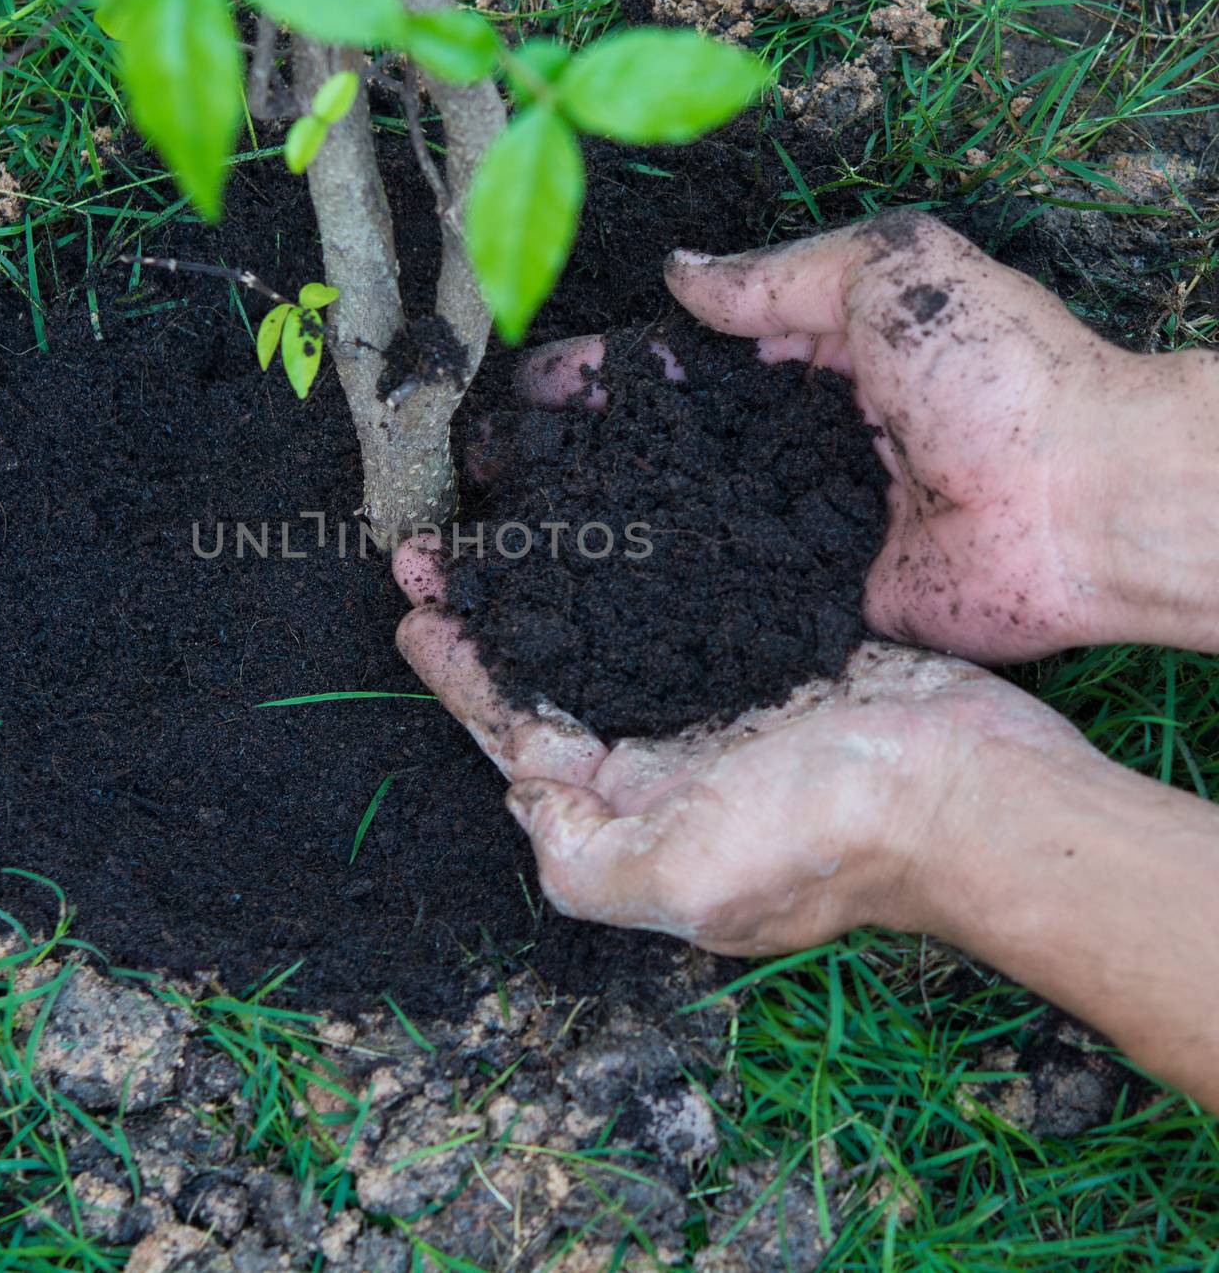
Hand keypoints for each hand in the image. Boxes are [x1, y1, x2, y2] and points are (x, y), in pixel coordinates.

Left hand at [393, 546, 1098, 954]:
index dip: (461, 673)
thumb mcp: (685, 880)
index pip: (520, 734)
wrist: (977, 791)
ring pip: (611, 625)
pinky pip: (684, 595)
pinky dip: (639, 558)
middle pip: (556, 673)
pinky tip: (615, 511)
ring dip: (556, 575)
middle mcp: (667, 756)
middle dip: (492, 611)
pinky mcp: (772, 646)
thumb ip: (581, 855)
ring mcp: (720, 699)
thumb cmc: (833, 837)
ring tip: (508, 512)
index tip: (413, 607)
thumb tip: (519, 793)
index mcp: (634, 810)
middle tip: (439, 542)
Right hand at [523, 211, 1218, 661]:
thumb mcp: (887, 273)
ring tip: (515, 533)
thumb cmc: (994, 372)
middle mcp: (792, 442)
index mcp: (810, 355)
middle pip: (665, 444)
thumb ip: (775, 276)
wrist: (1081, 503)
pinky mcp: (814, 598)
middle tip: (495, 468)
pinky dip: (659, 593)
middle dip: (582, 450)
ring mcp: (799, 524)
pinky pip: (722, 590)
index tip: (531, 385)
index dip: (605, 371)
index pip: (681, 360)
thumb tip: (676, 276)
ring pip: (679, 519)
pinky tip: (584, 601)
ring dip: (603, 522)